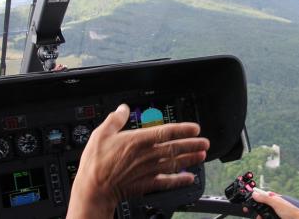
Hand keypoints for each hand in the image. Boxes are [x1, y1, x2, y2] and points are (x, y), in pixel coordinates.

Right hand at [66, 104, 209, 218]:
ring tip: (202, 156)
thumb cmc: (95, 163)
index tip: (195, 128)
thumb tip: (123, 108)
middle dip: (192, 144)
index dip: (182, 129)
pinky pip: (167, 182)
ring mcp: (149, 170)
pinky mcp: (147, 184)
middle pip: (175, 148)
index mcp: (137, 141)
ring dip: (190, 159)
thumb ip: (115, 120)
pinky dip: (179, 180)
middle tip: (205, 142)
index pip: (165, 132)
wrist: (93, 189)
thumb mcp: (101, 134)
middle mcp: (147, 155)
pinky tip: (189, 179)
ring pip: (174, 163)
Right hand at [244, 192, 298, 218]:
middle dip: (256, 210)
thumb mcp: (275, 203)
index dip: (253, 198)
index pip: (260, 196)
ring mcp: (273, 211)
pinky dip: (264, 218)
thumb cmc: (289, 211)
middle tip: (254, 214)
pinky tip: (262, 218)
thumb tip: (254, 193)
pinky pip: (266, 217)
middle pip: (260, 206)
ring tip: (259, 218)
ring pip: (262, 213)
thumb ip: (265, 198)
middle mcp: (272, 204)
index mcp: (272, 198)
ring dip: (260, 216)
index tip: (248, 203)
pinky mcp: (274, 217)